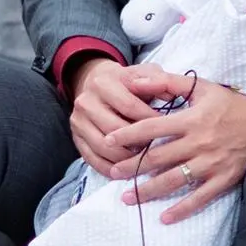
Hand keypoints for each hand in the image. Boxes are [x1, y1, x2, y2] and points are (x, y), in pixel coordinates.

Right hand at [70, 58, 166, 176]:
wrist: (97, 83)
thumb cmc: (129, 82)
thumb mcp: (145, 73)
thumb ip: (159, 80)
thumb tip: (170, 92)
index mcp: (103, 82)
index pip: (129, 106)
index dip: (150, 120)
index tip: (167, 128)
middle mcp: (86, 101)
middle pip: (115, 130)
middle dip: (138, 142)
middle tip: (157, 149)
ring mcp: (78, 121)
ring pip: (103, 147)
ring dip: (126, 159)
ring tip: (144, 160)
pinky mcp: (75, 138)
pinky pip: (92, 160)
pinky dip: (111, 169)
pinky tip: (127, 171)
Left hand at [104, 72, 245, 222]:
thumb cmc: (232, 103)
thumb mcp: (201, 86)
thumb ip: (167, 82)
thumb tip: (136, 81)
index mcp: (192, 119)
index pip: (152, 127)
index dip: (128, 134)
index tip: (108, 140)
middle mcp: (199, 143)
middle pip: (158, 158)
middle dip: (131, 167)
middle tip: (111, 172)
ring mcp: (211, 163)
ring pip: (174, 180)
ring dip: (148, 190)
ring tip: (128, 197)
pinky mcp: (224, 179)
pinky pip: (200, 198)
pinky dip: (182, 210)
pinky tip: (164, 217)